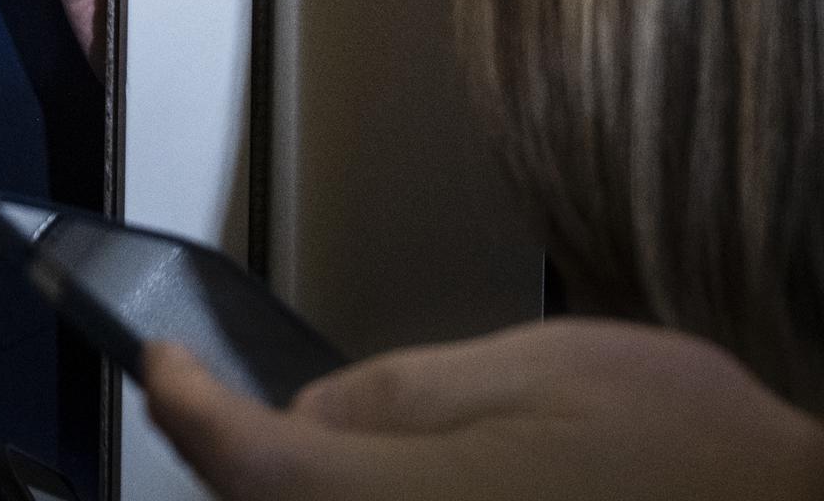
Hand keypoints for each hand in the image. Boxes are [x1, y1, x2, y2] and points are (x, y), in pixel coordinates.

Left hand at [144, 320, 823, 500]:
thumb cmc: (685, 453)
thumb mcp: (533, 374)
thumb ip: (398, 394)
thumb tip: (309, 418)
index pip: (239, 460)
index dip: (185, 402)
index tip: (164, 361)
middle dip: (235, 464)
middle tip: (211, 402)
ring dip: (296, 490)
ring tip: (295, 444)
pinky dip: (357, 500)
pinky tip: (386, 476)